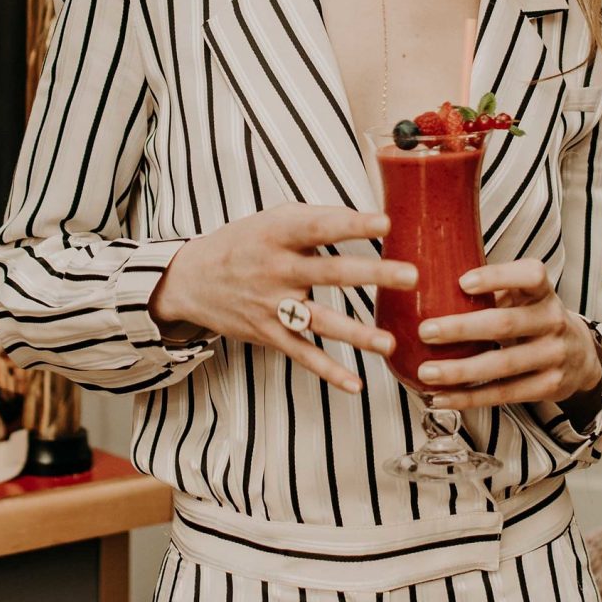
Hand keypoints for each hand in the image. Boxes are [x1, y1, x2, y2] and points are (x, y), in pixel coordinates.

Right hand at [149, 206, 414, 396]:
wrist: (191, 280)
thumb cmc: (244, 243)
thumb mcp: (272, 220)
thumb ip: (316, 218)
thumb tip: (368, 216)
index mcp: (278, 234)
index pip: (319, 227)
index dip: (352, 224)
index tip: (386, 223)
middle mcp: (276, 269)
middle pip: (330, 272)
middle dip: (371, 274)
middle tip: (411, 276)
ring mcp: (272, 306)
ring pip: (320, 322)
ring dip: (355, 334)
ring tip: (388, 343)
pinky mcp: (269, 334)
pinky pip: (302, 355)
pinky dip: (328, 371)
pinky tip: (355, 385)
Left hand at [412, 258, 601, 412]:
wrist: (582, 355)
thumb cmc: (535, 318)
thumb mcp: (526, 296)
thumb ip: (494, 288)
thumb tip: (431, 281)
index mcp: (543, 292)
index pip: (530, 276)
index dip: (497, 277)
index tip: (463, 282)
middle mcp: (553, 321)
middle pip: (506, 324)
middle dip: (462, 328)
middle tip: (426, 331)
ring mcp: (553, 355)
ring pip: (502, 365)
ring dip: (460, 370)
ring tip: (426, 372)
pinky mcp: (549, 386)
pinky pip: (504, 393)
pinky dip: (470, 397)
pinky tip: (442, 397)